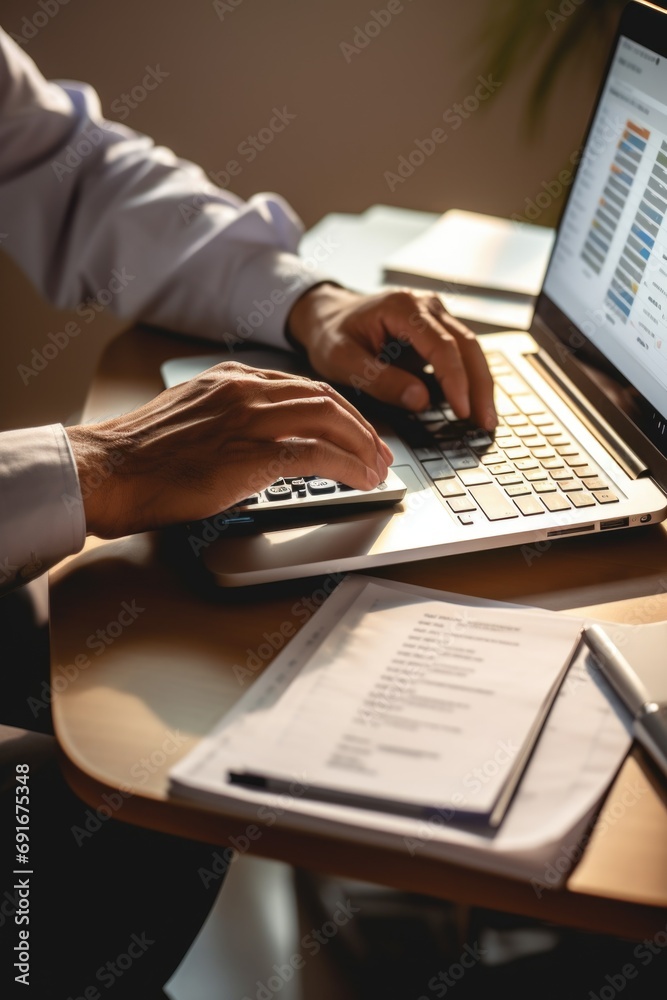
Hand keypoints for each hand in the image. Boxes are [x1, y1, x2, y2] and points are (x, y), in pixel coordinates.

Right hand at [65, 361, 392, 537]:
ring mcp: (250, 418)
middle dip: (361, 426)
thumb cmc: (141, 455)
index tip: (354, 429)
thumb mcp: (190, 418)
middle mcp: (245, 390)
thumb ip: (227, 419)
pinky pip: (318, 454)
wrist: (109, 470)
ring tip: (377, 468)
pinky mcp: (253, 452)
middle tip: (379, 451)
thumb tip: (255, 444)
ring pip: (329, 420)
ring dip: (362, 446)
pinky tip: (360, 480)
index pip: (302, 387)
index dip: (337, 410)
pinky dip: (348, 467)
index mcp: (231, 379)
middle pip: (325, 398)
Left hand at [287, 284, 496, 428]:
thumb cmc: (332, 334)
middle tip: (486, 422)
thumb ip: (381, 380)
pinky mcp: (437, 330)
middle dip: (480, 386)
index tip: (462, 412)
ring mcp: (436, 315)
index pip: (443, 346)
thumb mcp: (343, 360)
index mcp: (403, 307)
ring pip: (471, 350)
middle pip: (468, 346)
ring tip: (486, 419)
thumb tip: (421, 401)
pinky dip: (470, 379)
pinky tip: (473, 404)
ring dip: (480, 385)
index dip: (456, 382)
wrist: (327, 315)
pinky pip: (461, 354)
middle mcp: (427, 306)